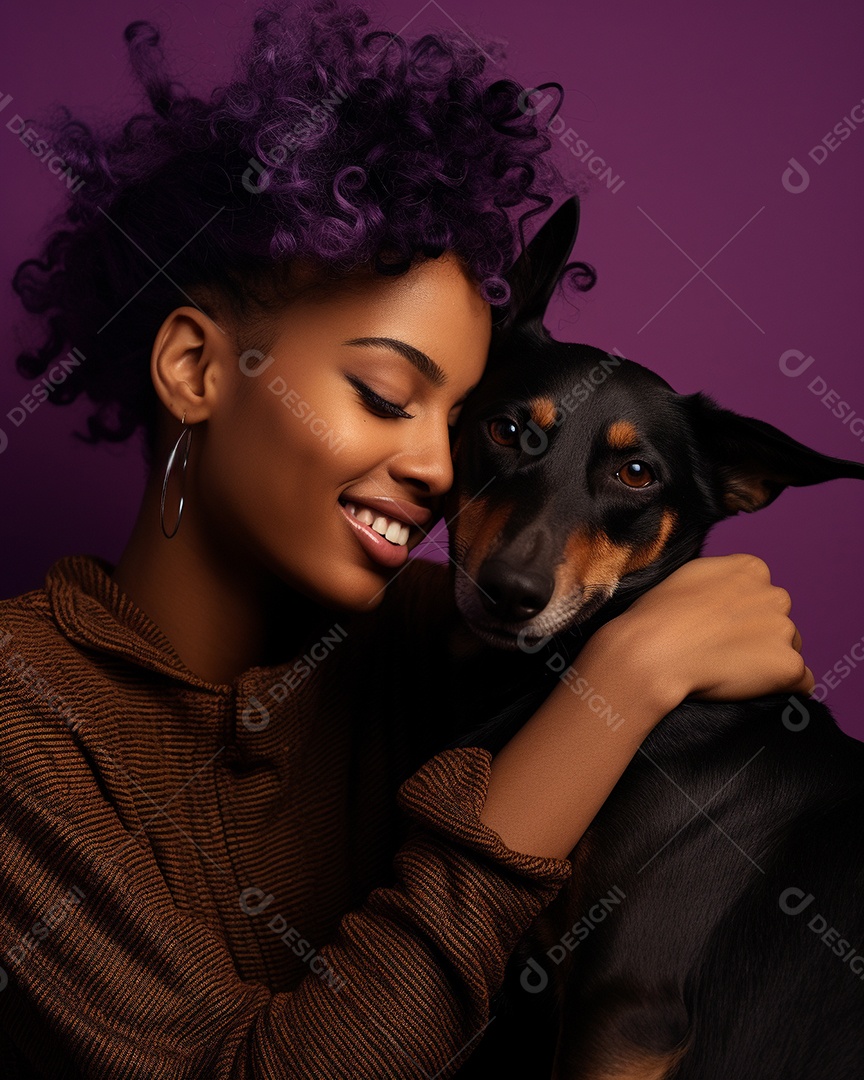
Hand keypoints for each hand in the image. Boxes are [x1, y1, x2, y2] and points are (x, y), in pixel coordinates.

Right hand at [585, 553, 813, 712]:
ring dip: (769, 662)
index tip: (720, 630)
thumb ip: (719, 581)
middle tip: (724, 654)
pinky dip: (784, 689)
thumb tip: (726, 594)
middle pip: (779, 621)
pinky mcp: (787, 666)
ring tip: (731, 673)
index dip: (741, 615)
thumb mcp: (688, 577)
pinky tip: (755, 691)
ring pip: (790, 650)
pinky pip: (802, 683)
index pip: (761, 593)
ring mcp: (784, 630)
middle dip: (760, 637)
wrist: (652, 651)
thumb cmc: (657, 616)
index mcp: (751, 569)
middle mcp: (775, 594)